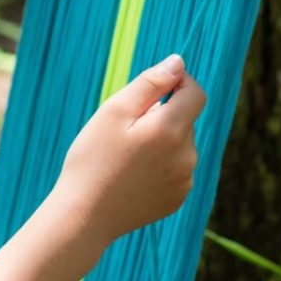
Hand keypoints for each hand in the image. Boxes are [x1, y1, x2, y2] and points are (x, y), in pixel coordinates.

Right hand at [52, 54, 204, 244]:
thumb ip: (150, 83)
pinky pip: (175, 170)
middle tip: (123, 132)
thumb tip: (178, 63)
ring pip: (179, 145)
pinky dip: (159, 166)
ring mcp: (184, 180)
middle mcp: (186, 156)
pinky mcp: (177, 199)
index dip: (178, 83)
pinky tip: (131, 176)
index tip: (154, 88)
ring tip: (125, 157)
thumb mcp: (113, 111)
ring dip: (160, 141)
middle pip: (184, 120)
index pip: (196, 93)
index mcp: (171, 130)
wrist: (84, 216)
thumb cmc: (92, 159)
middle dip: (161, 116)